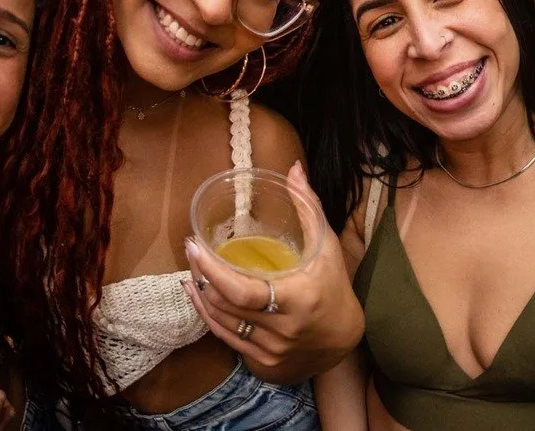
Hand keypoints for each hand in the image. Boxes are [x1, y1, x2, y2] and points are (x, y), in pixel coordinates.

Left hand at [183, 161, 363, 381]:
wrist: (344, 341)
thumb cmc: (334, 287)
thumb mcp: (326, 246)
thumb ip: (308, 207)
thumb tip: (293, 169)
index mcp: (297, 299)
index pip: (242, 292)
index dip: (212, 272)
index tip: (194, 247)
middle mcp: (281, 330)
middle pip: (225, 306)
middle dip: (201, 277)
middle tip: (190, 252)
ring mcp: (270, 352)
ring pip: (221, 324)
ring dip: (200, 298)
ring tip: (190, 273)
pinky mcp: (262, 364)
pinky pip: (227, 339)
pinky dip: (210, 317)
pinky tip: (200, 299)